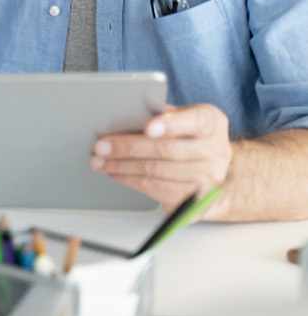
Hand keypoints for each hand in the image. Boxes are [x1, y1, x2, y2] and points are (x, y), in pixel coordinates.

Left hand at [91, 103, 231, 213]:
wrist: (215, 171)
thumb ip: (163, 114)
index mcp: (212, 123)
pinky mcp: (196, 202)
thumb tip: (129, 114)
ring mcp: (209, 180)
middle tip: (101, 146)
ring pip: (158, 172)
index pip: (196, 120)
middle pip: (168, 150)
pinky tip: (115, 173)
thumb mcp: (182, 116)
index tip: (148, 127)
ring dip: (122, 167)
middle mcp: (216, 152)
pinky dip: (131, 180)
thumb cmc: (189, 136)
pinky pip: (157, 191)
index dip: (171, 124)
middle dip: (129, 147)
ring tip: (100, 161)